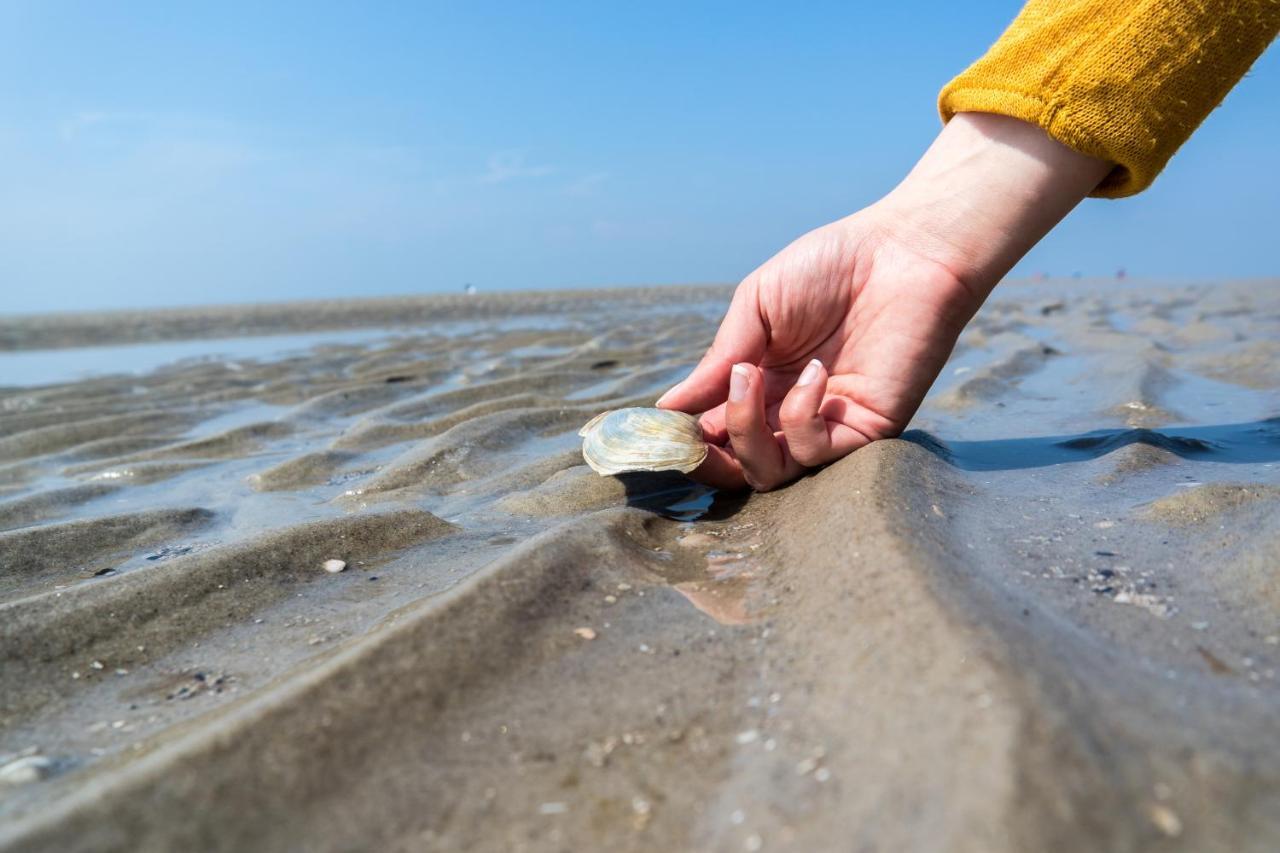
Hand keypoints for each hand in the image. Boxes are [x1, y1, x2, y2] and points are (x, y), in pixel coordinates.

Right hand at [658, 113, 1111, 489]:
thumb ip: (718, 359)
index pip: (713, 433)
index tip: (662, 426)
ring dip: (748, 429)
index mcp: (760, 384)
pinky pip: (816, 452)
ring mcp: (826, 426)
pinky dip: (801, 417)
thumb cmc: (829, 268)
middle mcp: (789, 413)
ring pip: (769, 473)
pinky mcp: (866, 431)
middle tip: (695, 432)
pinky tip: (814, 374)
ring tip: (752, 376)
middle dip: (708, 459)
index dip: (685, 438)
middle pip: (737, 469)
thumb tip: (668, 409)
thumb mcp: (756, 307)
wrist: (902, 252)